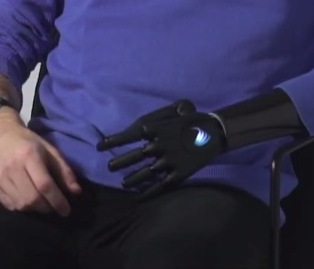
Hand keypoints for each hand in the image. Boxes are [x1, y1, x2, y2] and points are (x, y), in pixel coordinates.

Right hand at [0, 113, 82, 215]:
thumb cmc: (27, 141)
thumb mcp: (49, 150)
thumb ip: (64, 170)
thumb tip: (76, 192)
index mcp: (29, 155)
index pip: (45, 185)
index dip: (57, 201)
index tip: (66, 210)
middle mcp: (13, 168)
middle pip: (32, 198)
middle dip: (47, 207)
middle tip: (54, 205)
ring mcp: (0, 178)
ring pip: (21, 205)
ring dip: (35, 209)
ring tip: (42, 203)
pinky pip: (10, 206)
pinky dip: (22, 207)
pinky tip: (28, 200)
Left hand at [96, 99, 225, 199]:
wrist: (214, 132)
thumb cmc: (193, 121)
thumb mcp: (171, 115)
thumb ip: (155, 123)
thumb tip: (140, 126)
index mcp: (155, 129)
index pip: (127, 136)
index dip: (112, 141)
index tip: (99, 146)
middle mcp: (158, 145)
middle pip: (133, 156)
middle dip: (119, 163)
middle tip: (109, 168)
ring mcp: (167, 161)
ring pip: (145, 173)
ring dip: (132, 179)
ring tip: (124, 183)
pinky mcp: (177, 174)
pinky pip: (159, 185)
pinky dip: (148, 193)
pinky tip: (139, 198)